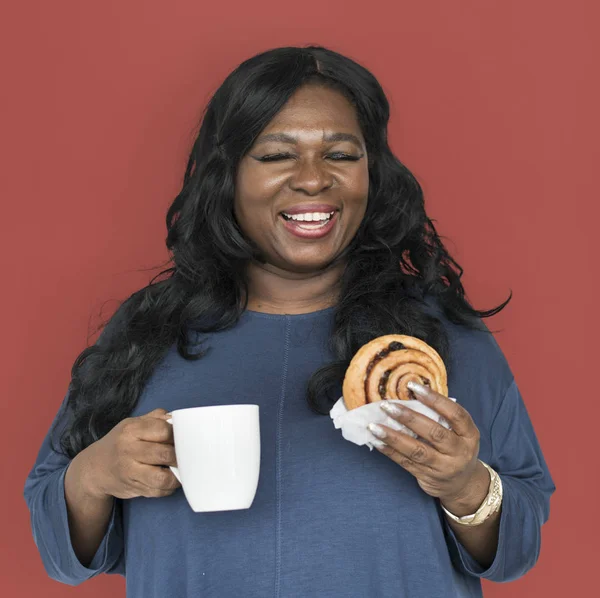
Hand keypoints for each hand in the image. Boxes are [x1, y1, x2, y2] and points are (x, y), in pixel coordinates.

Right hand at [79, 408, 180, 499]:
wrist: (95, 468)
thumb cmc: (122, 442)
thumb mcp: (134, 423)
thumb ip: (157, 418)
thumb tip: (178, 420)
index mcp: (131, 429)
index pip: (164, 430)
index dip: (177, 434)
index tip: (182, 437)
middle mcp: (128, 450)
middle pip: (165, 454)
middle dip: (180, 455)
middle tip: (187, 454)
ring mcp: (129, 472)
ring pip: (162, 478)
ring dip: (177, 475)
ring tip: (180, 469)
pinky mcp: (133, 488)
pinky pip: (158, 491)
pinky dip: (169, 487)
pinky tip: (170, 479)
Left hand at [368, 383, 480, 506]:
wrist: (461, 484)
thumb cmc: (455, 447)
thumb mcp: (459, 432)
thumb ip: (442, 416)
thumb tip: (410, 393)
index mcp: (469, 434)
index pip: (455, 414)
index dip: (435, 399)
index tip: (413, 386)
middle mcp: (459, 451)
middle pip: (434, 433)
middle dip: (408, 418)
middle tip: (387, 406)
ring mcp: (444, 467)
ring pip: (416, 450)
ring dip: (393, 437)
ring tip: (374, 426)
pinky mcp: (428, 477)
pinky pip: (406, 462)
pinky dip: (390, 451)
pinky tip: (377, 441)